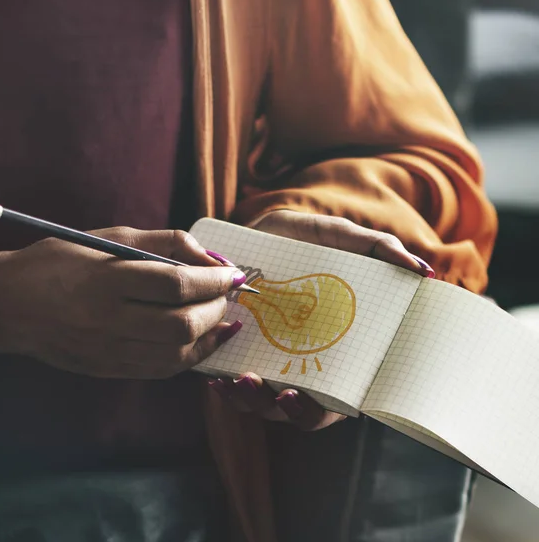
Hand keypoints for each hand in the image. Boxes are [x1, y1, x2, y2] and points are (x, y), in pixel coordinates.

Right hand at [0, 228, 245, 378]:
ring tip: (222, 316)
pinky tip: (203, 339)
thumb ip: (165, 243)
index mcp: (106, 280)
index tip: (232, 273)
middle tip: (227, 293)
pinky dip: (191, 356)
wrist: (7, 305)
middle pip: (182, 325)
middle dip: (217, 309)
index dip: (214, 279)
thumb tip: (211, 258)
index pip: (176, 284)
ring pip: (176, 356)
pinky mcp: (108, 370)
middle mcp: (107, 320)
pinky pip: (161, 371)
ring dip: (211, 336)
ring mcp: (107, 351)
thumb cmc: (60, 260)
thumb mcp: (110, 237)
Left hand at [209, 210, 434, 429]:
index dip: (326, 406)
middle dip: (289, 409)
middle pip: (301, 409)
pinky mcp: (238, 354)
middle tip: (279, 392)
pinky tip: (215, 376)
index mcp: (335, 349)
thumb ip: (378, 249)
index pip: (339, 397)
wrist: (259, 230)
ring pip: (262, 403)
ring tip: (240, 380)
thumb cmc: (306, 241)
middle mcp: (303, 363)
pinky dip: (224, 387)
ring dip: (251, 400)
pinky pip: (230, 384)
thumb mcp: (341, 237)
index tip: (314, 397)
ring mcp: (268, 363)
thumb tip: (424, 271)